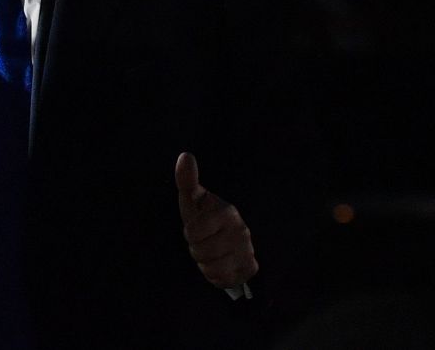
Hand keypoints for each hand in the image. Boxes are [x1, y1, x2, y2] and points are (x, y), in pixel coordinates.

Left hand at [175, 152, 257, 287]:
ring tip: (211, 251)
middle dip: (196, 249)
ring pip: (210, 268)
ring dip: (205, 263)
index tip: (197, 226)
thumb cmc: (205, 216)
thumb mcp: (193, 199)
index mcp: (227, 211)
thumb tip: (185, 155)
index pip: (193, 232)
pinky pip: (221, 280)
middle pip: (200, 252)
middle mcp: (241, 230)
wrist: (227, 238)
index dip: (190, 232)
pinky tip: (220, 263)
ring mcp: (247, 250)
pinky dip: (215, 275)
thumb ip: (187, 179)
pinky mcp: (249, 268)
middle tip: (204, 240)